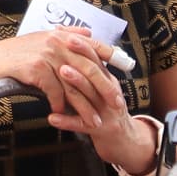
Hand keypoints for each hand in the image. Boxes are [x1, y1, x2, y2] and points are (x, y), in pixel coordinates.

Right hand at [0, 27, 112, 120]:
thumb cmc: (13, 57)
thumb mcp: (39, 40)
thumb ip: (64, 36)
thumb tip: (87, 33)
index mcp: (60, 35)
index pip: (93, 45)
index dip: (111, 57)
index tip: (127, 70)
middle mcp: (55, 41)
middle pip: (89, 68)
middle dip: (105, 89)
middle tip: (116, 105)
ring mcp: (46, 54)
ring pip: (74, 85)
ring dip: (85, 107)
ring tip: (94, 122)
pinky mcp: (36, 68)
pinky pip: (55, 92)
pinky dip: (60, 106)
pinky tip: (62, 116)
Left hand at [36, 46, 157, 175]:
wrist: (123, 140)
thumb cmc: (106, 110)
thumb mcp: (101, 87)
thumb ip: (88, 69)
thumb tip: (68, 40)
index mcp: (108, 80)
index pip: (97, 59)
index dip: (83, 46)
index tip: (67, 35)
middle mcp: (109, 93)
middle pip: (96, 73)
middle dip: (79, 59)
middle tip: (62, 48)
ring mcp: (105, 112)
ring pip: (90, 96)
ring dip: (75, 84)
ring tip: (59, 74)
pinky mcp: (100, 130)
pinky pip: (82, 124)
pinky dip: (67, 121)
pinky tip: (52, 117)